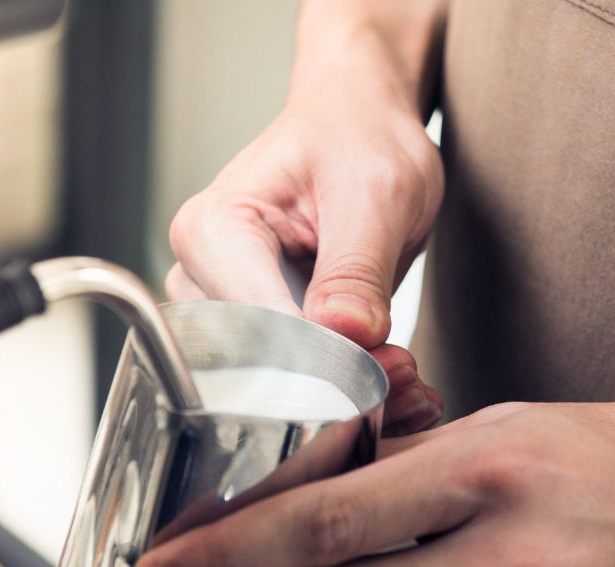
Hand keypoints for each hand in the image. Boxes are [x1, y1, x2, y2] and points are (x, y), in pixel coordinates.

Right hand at [166, 80, 443, 434]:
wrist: (360, 126)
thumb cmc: (358, 137)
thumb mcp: (374, 192)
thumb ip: (357, 267)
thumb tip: (347, 334)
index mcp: (214, 231)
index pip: (260, 325)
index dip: (326, 361)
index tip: (388, 370)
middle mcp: (204, 275)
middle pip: (265, 364)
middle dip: (343, 383)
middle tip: (409, 376)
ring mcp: (228, 306)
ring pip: (283, 382)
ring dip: (352, 393)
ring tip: (410, 380)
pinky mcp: (260, 328)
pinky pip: (301, 377)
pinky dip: (355, 387)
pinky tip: (401, 387)